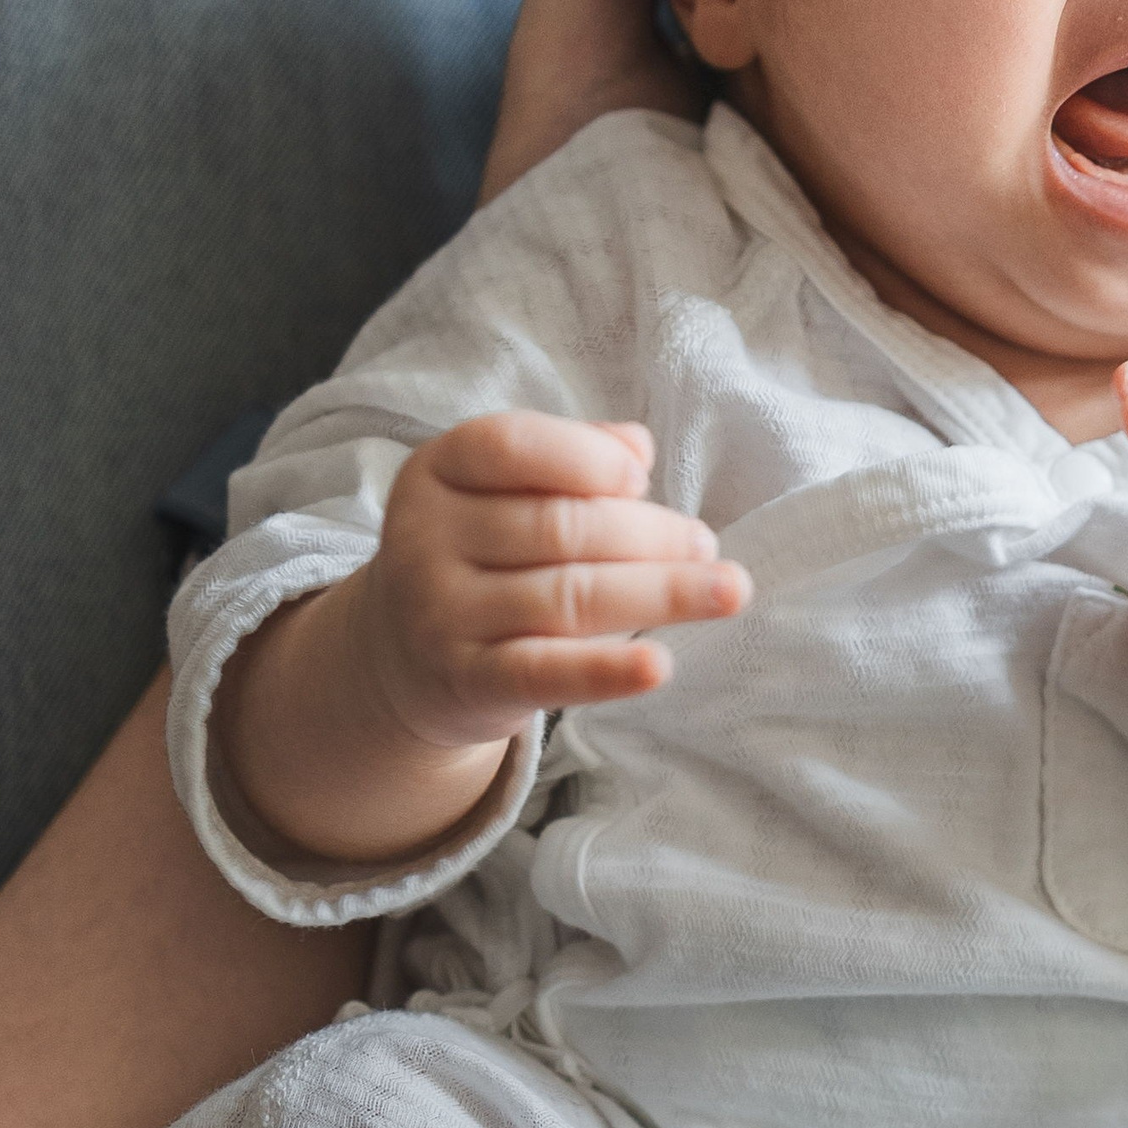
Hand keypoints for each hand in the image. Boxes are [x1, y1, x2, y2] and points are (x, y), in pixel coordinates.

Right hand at [354, 411, 749, 751]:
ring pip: (569, 597)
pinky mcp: (466, 680)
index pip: (511, 447)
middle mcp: (425, 539)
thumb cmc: (481, 554)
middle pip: (559, 528)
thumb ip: (569, 457)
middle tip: (706, 546)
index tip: (642, 480)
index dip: (586, 459)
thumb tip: (636, 447)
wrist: (402, 655)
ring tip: (726, 590)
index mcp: (437, 472)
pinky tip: (659, 665)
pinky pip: (545, 674)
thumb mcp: (503, 491)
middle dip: (649, 535)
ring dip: (660, 592)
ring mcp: (441, 614)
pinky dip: (606, 671)